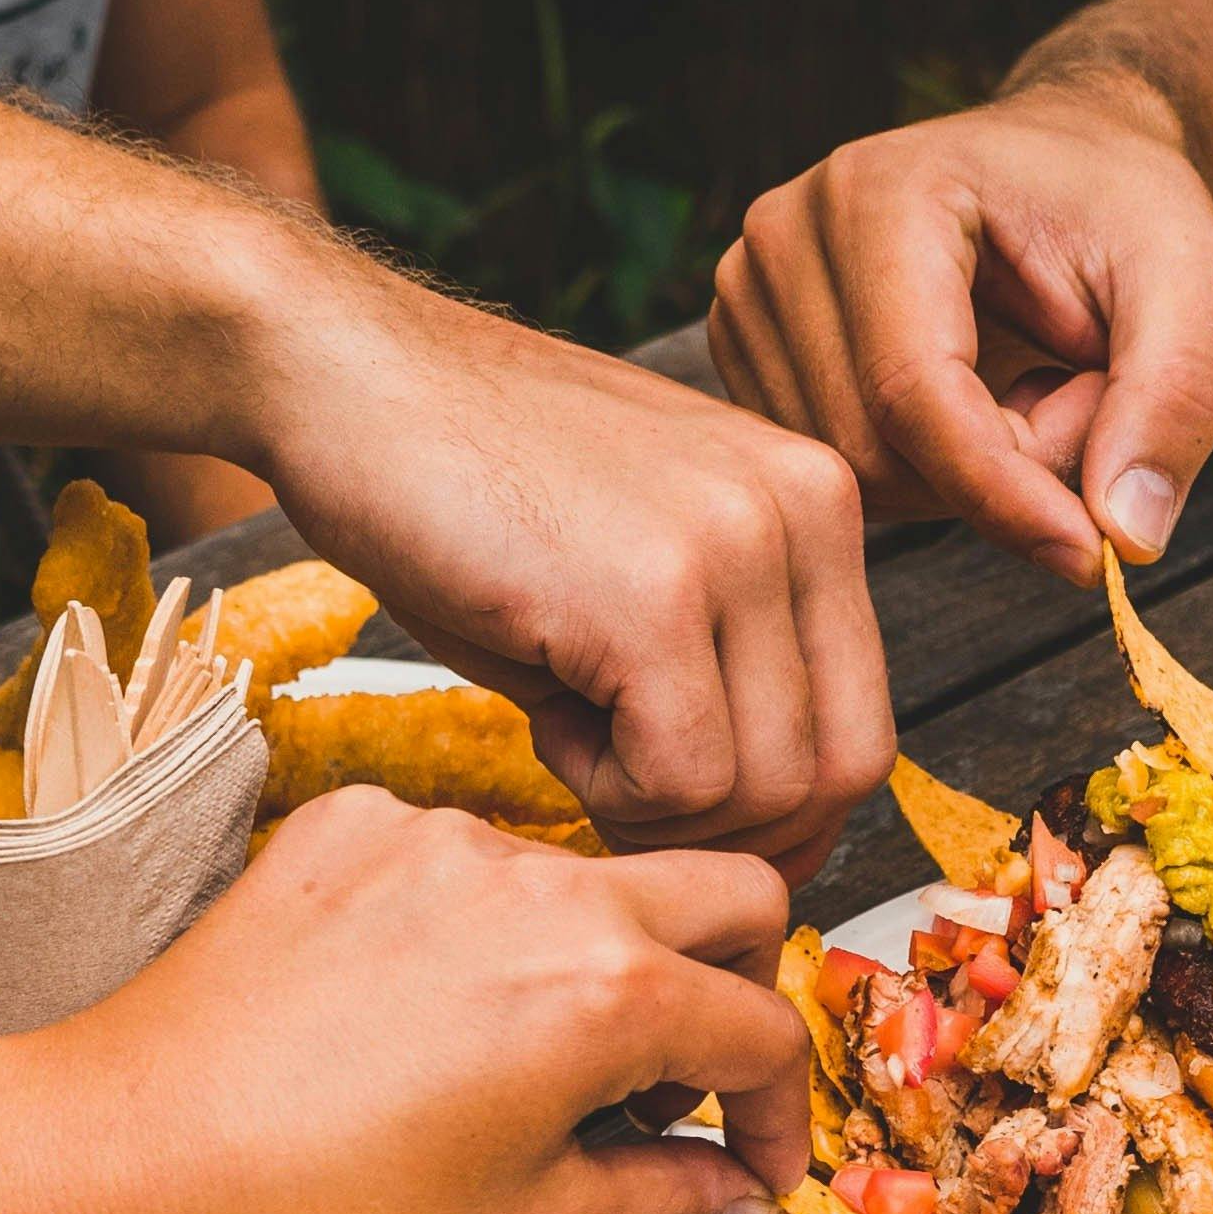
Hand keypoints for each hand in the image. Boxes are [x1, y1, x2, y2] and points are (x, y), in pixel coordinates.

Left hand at [0, 789, 817, 1213]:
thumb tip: (724, 1187)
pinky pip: (468, 853)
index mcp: (604, 993)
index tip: (755, 1153)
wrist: (137, 1155)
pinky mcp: (359, 821)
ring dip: (598, 955)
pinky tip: (421, 1007)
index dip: (781, 1110)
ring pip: (590, 873)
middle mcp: (542, 889)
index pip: (765, 1027)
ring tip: (525, 1059)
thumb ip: (658, 1195)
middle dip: (736, 984)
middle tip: (683, 1074)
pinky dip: (478, 925)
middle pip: (727, 895)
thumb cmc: (311, 1205)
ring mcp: (445, 839)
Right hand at [246, 262, 894, 873]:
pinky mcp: (655, 593)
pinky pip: (681, 779)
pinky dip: (603, 787)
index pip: (867, 726)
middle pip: (842, 771)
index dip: (784, 816)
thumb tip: (779, 838)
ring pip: (767, 789)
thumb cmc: (467, 487)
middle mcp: (808, 509)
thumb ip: (732, 671)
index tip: (690, 821)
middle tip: (625, 798)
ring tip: (569, 727)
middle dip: (732, 833)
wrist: (345, 374)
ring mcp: (739, 544)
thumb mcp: (647, 571)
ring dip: (657, 808)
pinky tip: (543, 718)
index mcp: (820, 502)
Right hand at [711, 74, 1212, 582]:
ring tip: (1032, 390)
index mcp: (879, 192)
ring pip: (855, 479)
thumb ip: (1171, 398)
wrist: (1066, 165)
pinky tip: (975, 406)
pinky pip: (841, 476)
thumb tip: (1125, 536)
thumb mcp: (1191, 279)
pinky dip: (925, 475)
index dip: (1003, 492)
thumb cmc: (1120, 207)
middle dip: (1000, 472)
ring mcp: (754, 299)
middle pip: (875, 451)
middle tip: (1083, 401)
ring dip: (968, 477)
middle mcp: (788, 240)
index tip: (1091, 552)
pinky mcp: (754, 355)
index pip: (912, 392)